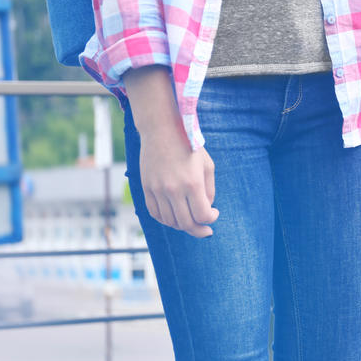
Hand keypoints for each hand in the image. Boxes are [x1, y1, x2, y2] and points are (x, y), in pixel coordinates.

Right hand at [124, 67, 218, 237]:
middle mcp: (173, 189)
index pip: (202, 215)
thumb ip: (209, 190)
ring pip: (170, 221)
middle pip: (186, 223)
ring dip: (182, 225)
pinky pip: (155, 213)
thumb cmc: (189, 146)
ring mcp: (157, 190)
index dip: (211, 219)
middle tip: (206, 230)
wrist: (162, 130)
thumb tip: (206, 209)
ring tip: (191, 220)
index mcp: (192, 183)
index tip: (214, 213)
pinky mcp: (146, 188)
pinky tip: (175, 216)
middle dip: (199, 230)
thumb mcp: (207, 165)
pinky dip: (166, 219)